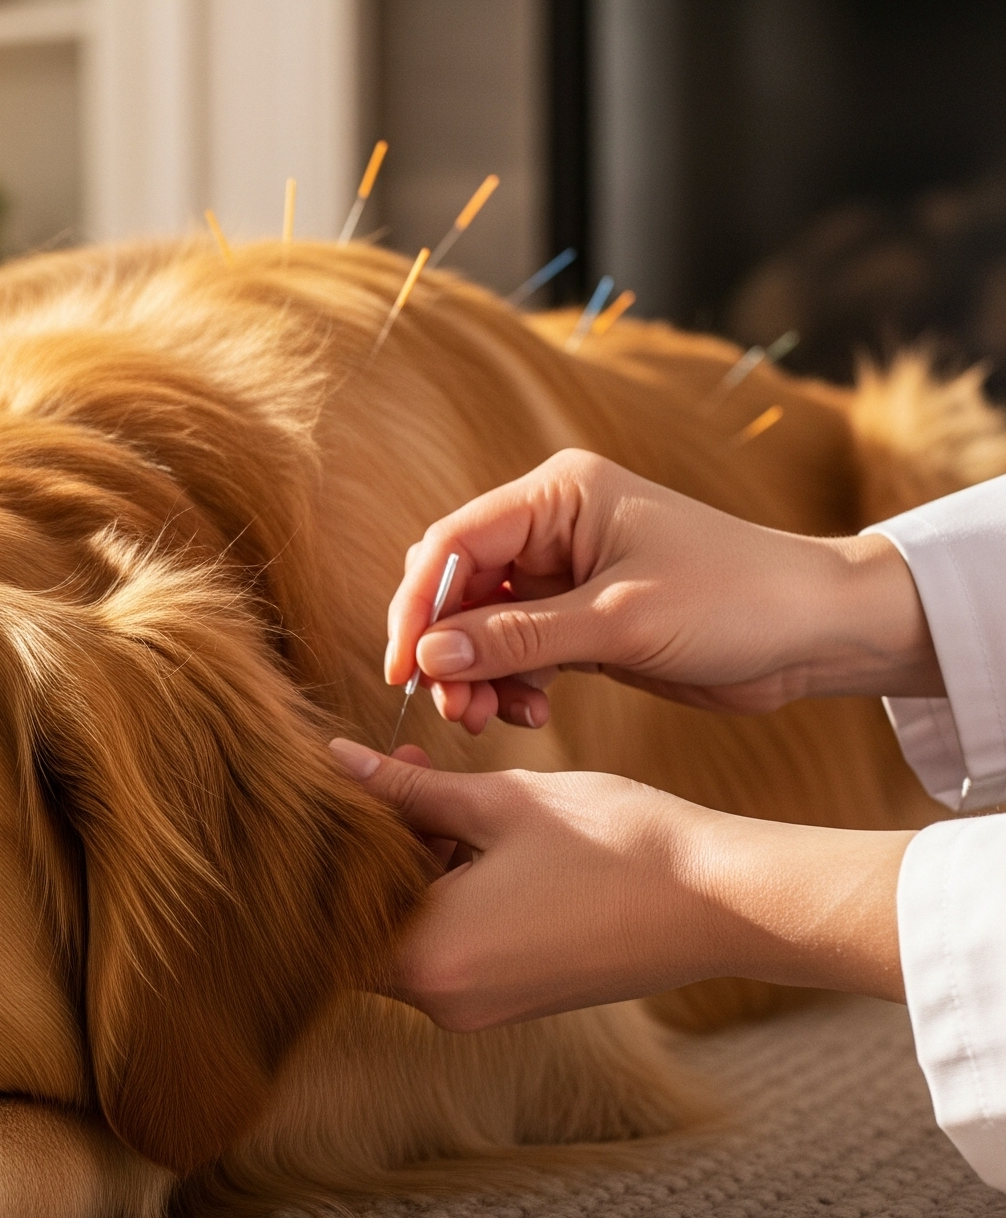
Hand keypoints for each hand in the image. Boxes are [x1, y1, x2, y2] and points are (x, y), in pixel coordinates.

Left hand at [328, 740, 910, 1028]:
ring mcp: (479, 1010)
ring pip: (412, 932)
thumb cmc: (616, 844)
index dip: (335, 843)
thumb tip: (333, 762)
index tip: (346, 786)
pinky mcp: (513, 1002)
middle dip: (377, 847)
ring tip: (444, 790)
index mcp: (428, 959)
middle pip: (368, 921)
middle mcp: (443, 1003)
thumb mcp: (500, 802)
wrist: (725, 902)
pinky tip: (478, 834)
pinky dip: (451, 895)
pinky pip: (453, 947)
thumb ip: (407, 790)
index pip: (333, 909)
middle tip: (397, 771)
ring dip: (416, 867)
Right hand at [382, 450, 943, 733]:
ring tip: (493, 722)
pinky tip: (531, 715)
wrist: (817, 630)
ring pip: (480, 627)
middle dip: (446, 651)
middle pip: (457, 587)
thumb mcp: (618, 623)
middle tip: (455, 711)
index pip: (454, 544)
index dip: (417, 608)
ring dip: (476, 677)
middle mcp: (552, 527)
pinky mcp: (580, 619)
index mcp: (558, 496)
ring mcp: (564, 575)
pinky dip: (511, 685)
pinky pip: (515, 652)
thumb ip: (516, 640)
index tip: (402, 670)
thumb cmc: (734, 600)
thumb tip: (427, 657)